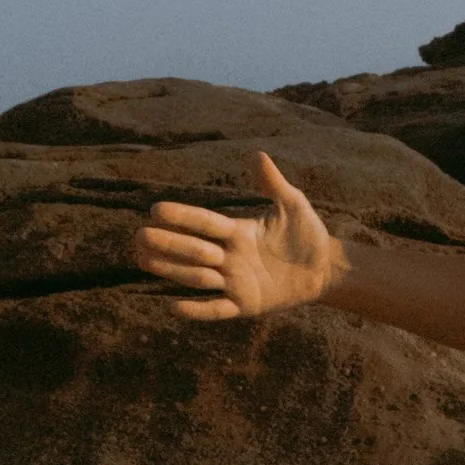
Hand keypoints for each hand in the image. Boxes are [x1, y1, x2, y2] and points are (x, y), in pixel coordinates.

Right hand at [133, 152, 342, 320]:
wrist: (325, 269)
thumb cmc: (308, 234)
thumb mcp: (293, 206)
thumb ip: (274, 184)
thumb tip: (258, 155)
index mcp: (238, 231)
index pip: (205, 222)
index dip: (184, 217)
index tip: (156, 209)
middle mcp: (230, 256)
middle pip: (194, 249)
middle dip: (168, 243)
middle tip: (139, 236)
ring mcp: (235, 281)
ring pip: (198, 276)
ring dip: (173, 270)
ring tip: (144, 261)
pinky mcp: (245, 305)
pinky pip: (217, 309)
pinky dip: (197, 310)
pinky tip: (174, 306)